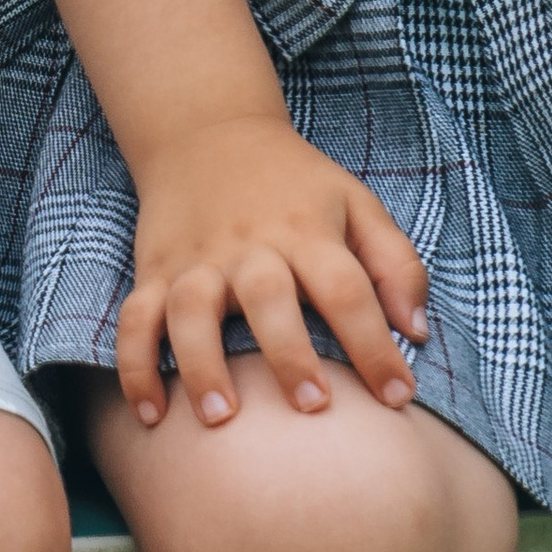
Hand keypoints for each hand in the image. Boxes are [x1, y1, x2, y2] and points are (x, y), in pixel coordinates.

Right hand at [120, 113, 427, 428]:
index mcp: (306, 231)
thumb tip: (417, 334)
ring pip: (191, 311)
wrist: (206, 133)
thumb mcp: (357, 204)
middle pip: (267, 296)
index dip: (374, 344)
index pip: (346, 289)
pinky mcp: (154, 272)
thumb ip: (396, 264)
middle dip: (289, 353)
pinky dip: (135, 366)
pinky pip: (135, 320)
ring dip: (202, 364)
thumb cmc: (295, 185)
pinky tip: (151, 414)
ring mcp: (195, 261)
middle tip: (314, 407)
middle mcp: (249, 246)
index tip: (398, 397)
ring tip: (220, 418)